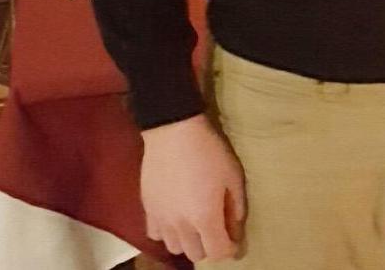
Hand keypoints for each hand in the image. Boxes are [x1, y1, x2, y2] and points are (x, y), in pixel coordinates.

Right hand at [140, 113, 245, 261]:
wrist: (173, 131)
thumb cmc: (209, 150)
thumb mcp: (233, 174)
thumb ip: (236, 205)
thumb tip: (235, 227)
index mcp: (206, 218)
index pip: (219, 252)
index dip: (230, 249)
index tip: (235, 240)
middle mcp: (182, 226)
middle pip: (197, 254)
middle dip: (210, 245)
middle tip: (216, 227)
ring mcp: (162, 219)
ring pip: (175, 248)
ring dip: (188, 241)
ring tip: (195, 223)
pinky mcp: (148, 209)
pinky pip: (156, 234)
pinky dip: (167, 232)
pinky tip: (174, 216)